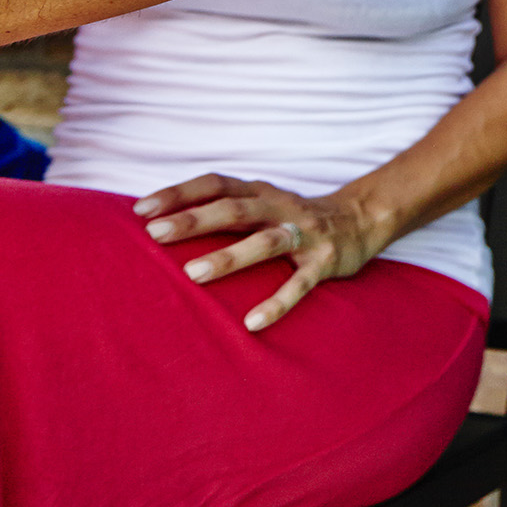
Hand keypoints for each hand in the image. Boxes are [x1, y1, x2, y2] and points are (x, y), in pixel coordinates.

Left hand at [133, 174, 388, 331]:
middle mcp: (281, 208)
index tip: (142, 210)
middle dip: (195, 220)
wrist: (363, 218)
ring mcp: (305, 234)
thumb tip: (163, 225)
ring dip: (229, 256)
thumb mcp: (263, 204)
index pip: (217, 184)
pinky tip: (252, 323)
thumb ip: (225, 209)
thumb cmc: (295, 217)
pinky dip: (277, 302)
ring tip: (192, 274)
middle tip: (156, 234)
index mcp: (261, 192)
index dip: (181, 193)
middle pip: (235, 209)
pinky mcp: (325, 262)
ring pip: (265, 242)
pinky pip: (299, 283)